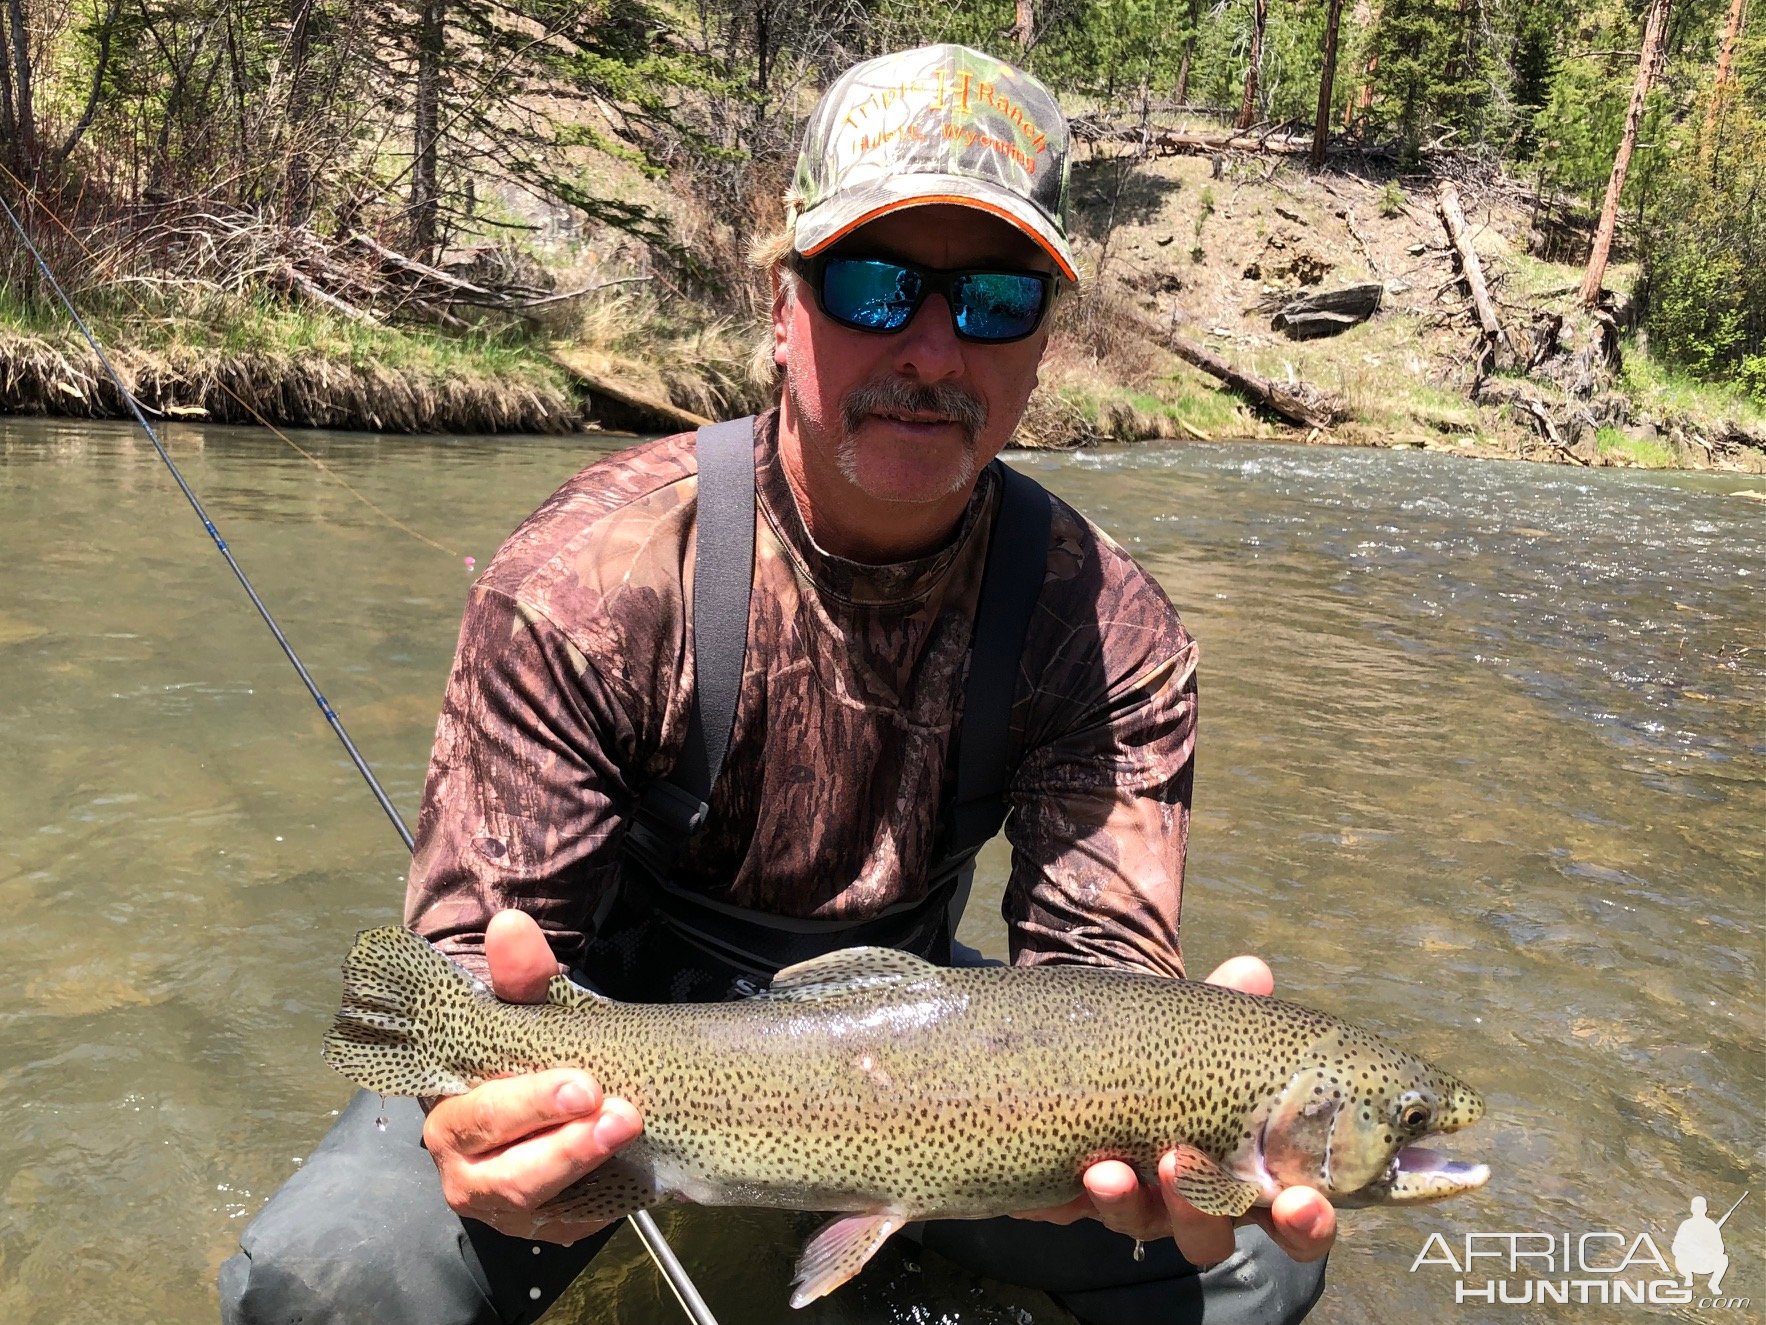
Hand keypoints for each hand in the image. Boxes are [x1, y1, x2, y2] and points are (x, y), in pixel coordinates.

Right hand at [421, 910, 643, 1242]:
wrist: (557, 1094)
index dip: (524, 1104)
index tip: (580, 1084)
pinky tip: (631, 1169)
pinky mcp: (543, 1226)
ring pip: (534, 1200)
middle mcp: (464, 1166)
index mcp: (450, 1111)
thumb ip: (522, 976)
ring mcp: (502, 1205)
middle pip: (503, 1168)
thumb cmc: (535, 1052)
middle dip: (561, 1141)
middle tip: (613, 1108)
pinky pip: (569, 1222)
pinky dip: (598, 1198)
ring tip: (627, 1127)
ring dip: (583, 1164)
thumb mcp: (533, 1011)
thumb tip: (511, 926)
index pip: (476, 1114)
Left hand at [1012, 955, 1336, 1267]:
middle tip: (1183, 1165)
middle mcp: (1194, 1202)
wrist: (1085, 1051)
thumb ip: (1228, 1009)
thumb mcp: (1197, 1030)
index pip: (1293, 1220)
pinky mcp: (1078, 1200)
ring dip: (1132, 1201)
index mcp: (1244, 1170)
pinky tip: (1086, 1169)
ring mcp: (1137, 1205)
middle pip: (1212, 1237)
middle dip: (1202, 1213)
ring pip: (1145, 1227)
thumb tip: (1253, 973)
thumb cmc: (1166, 1052)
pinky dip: (1087, 1194)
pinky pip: (1081, 1212)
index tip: (1302, 1203)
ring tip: (1118, 1166)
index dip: (1306, 1223)